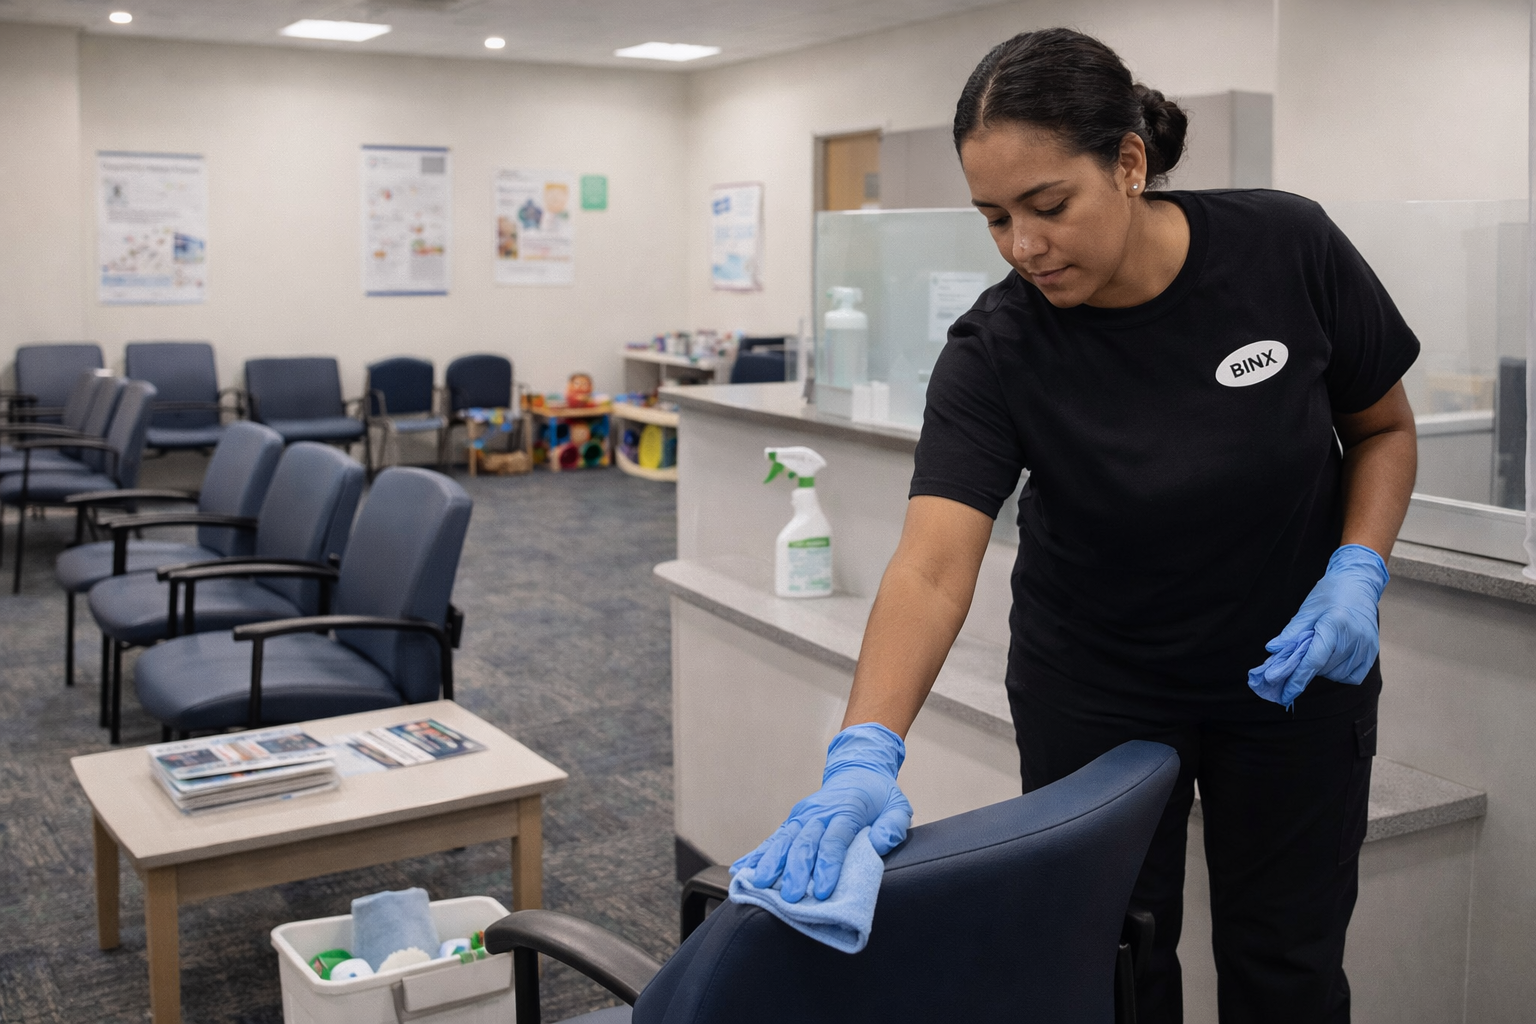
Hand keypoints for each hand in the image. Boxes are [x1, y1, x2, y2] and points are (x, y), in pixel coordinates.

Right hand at [730, 723, 911, 902]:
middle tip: (792, 896)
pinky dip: (757, 853)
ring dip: (772, 862)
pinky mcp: (793, 820)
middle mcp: (820, 813)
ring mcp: (803, 816)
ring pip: (785, 839)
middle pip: (806, 842)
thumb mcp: (897, 805)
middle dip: (797, 871)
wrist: (858, 771)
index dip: (828, 865)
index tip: (823, 890)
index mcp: (847, 810)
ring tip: (760, 883)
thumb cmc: (879, 795)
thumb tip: (881, 843)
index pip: (835, 839)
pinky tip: (742, 869)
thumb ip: (892, 825)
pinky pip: (774, 838)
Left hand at [1248, 544, 1388, 707]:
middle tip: (1298, 660)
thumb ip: (1291, 633)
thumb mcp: (1307, 609)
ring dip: (1323, 670)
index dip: (1297, 679)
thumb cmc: (1331, 593)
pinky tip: (1333, 659)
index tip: (1283, 693)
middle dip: (1307, 669)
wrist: (1359, 583)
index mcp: (1335, 625)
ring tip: (1320, 651)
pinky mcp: (1373, 651)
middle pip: (1324, 668)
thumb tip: (1273, 651)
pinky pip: (1354, 675)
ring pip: (1338, 674)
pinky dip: (1340, 673)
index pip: (1313, 660)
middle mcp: (1354, 638)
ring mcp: (1366, 646)